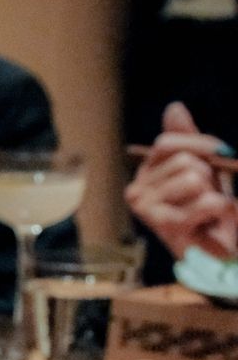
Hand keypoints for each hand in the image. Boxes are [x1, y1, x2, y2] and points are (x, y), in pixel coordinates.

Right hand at [125, 101, 236, 257]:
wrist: (222, 252)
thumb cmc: (212, 211)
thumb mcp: (204, 167)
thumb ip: (189, 139)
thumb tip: (174, 107)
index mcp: (146, 174)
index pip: (168, 142)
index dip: (201, 144)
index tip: (218, 156)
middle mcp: (137, 191)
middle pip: (184, 161)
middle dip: (209, 176)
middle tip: (208, 197)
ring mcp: (147, 211)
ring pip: (193, 179)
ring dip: (214, 194)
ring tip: (209, 212)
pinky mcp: (165, 229)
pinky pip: (205, 203)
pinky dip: (221, 209)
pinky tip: (212, 223)